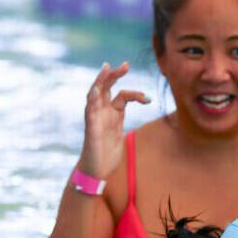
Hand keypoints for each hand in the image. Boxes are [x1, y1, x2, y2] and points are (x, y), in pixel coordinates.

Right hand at [77, 62, 148, 177]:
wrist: (96, 172)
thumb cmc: (106, 153)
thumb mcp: (118, 132)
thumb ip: (120, 119)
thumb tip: (131, 115)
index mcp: (110, 114)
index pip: (121, 95)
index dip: (134, 93)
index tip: (147, 100)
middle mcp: (101, 113)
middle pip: (106, 88)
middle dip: (115, 75)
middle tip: (125, 65)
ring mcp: (95, 120)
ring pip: (95, 95)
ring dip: (100, 81)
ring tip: (106, 68)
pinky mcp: (91, 129)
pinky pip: (90, 112)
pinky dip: (91, 100)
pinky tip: (95, 91)